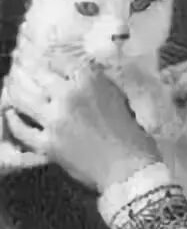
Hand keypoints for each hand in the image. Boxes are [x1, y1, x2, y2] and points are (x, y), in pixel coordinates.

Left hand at [3, 40, 160, 191]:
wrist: (129, 168)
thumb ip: (98, 84)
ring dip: (15, 90)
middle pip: (39, 75)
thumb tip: (79, 77)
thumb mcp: (119, 98)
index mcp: (90, 80)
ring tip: (12, 86)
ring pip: (23, 98)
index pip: (61, 60)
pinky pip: (21, 130)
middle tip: (26, 70)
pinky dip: (13, 121)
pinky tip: (10, 115)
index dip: (52, 60)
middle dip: (31, 71)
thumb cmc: (132, 135)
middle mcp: (68, 95)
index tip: (48, 61)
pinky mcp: (47, 143)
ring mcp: (55, 120)